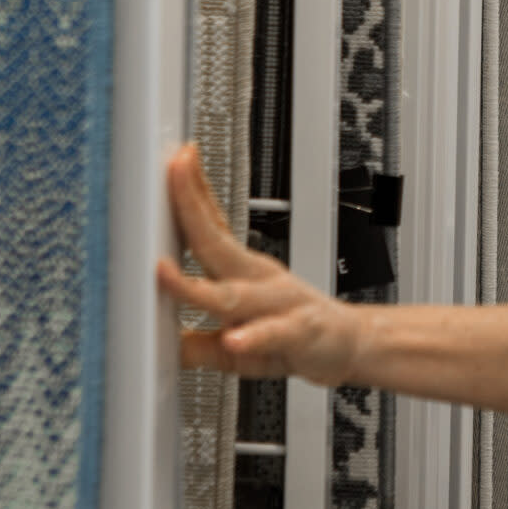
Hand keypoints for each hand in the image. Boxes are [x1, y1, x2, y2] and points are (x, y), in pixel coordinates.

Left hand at [155, 143, 361, 385]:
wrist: (352, 343)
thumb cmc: (294, 332)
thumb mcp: (238, 335)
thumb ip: (196, 340)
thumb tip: (154, 347)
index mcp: (242, 271)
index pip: (211, 226)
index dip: (190, 194)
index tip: (174, 161)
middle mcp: (258, 280)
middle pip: (215, 243)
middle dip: (190, 209)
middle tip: (172, 173)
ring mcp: (279, 304)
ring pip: (233, 294)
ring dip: (195, 287)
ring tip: (164, 272)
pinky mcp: (298, 333)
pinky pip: (273, 334)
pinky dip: (253, 337)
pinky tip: (234, 338)